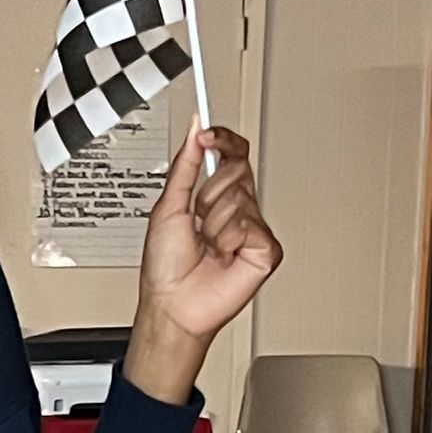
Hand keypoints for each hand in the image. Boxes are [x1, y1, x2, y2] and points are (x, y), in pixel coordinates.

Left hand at [123, 124, 281, 403]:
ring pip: (240, 197)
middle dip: (209, 192)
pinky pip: (249, 224)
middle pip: (237, 169)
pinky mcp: (266, 249)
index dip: (223, 139)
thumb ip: (185, 164)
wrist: (172, 304)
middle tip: (198, 220)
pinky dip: (229, 239)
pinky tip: (224, 257)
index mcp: (216, 197)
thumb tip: (196, 128)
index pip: (233, 154)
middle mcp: (238, 209)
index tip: (207, 133)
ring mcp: (253, 229)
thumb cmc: (166, 268)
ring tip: (207, 246)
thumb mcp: (168, 205)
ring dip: (214, 222)